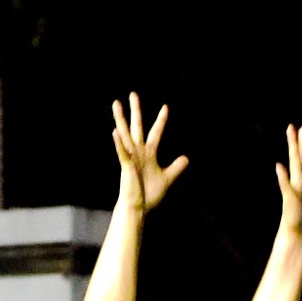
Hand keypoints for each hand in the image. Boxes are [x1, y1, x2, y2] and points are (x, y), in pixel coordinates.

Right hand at [111, 93, 187, 213]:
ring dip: (121, 119)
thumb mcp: (168, 178)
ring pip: (125, 134)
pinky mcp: (126, 166)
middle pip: (137, 126)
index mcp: (148, 153)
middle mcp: (138, 151)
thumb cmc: (149, 193)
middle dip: (135, 111)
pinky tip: (115, 132)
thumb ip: (176, 167)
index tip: (165, 107)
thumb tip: (186, 158)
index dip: (161, 120)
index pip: (156, 132)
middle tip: (133, 94)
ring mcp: (131, 157)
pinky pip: (122, 153)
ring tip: (116, 104)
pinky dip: (119, 143)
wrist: (139, 207)